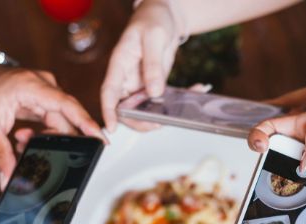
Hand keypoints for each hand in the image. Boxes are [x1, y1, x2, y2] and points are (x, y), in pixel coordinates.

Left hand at [0, 63, 104, 187]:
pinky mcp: (43, 98)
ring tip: (21, 143)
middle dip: (58, 140)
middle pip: (67, 117)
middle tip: (44, 157)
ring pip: (60, 121)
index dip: (86, 123)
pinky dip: (42, 132)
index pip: (67, 105)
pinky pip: (52, 119)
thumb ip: (0, 155)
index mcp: (31, 86)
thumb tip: (8, 181)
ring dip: (46, 138)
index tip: (101, 139)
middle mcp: (43, 85)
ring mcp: (45, 91)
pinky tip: (25, 138)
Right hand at [101, 0, 182, 131]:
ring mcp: (141, 84)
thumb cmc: (152, 18)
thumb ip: (153, 65)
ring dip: (163, 114)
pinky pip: (163, 100)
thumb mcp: (154, 37)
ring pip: (145, 109)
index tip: (112, 127)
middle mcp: (127, 78)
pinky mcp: (155, 85)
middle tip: (160, 122)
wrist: (165, 14)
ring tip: (182, 108)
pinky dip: (179, 100)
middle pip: (126, 109)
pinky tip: (196, 89)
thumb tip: (153, 91)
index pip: (109, 92)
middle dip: (141, 120)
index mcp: (119, 64)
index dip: (109, 111)